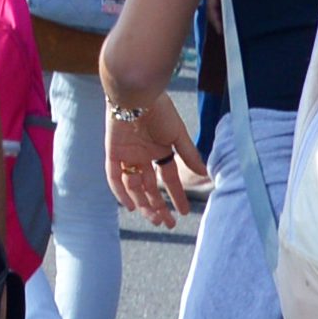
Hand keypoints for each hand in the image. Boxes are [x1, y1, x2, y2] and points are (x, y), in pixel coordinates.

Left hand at [102, 92, 209, 227]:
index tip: (185, 212)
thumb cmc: (160, 110)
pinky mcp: (113, 152)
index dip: (176, 195)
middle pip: (150, 187)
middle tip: (167, 224)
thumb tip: (204, 173)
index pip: (169, 178)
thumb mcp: (178, 134)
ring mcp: (128, 155)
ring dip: (143, 203)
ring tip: (154, 218)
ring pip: (134, 186)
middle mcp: (143, 155)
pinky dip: (121, 192)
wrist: (137, 94)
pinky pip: (115, 176)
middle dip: (158, 206)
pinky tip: (131, 206)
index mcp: (160, 150)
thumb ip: (189, 154)